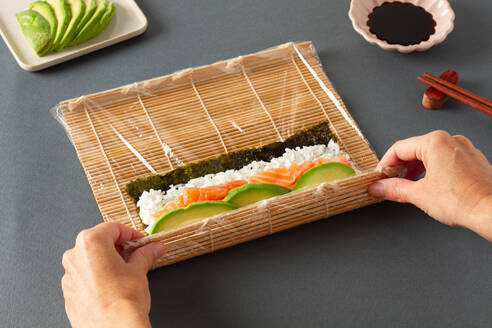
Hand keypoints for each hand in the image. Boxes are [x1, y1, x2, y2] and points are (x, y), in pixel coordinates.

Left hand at [62, 222, 165, 327]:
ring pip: (90, 259)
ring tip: (126, 271)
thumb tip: (153, 248)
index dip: (131, 233)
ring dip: (108, 260)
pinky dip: (98, 275)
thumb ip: (145, 254)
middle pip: (99, 241)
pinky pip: (84, 276)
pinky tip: (113, 285)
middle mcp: (75, 256)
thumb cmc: (122, 301)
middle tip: (136, 254)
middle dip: (119, 246)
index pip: (113, 228)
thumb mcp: (139, 271)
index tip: (142, 241)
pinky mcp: (69, 292)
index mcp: (91, 243)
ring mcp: (69, 275)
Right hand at [369, 130, 491, 240]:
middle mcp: (451, 140)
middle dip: (400, 167)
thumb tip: (379, 188)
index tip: (380, 177)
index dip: (385, 164)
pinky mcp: (473, 160)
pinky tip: (429, 184)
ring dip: (416, 168)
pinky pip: (446, 159)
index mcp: (435, 142)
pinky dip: (433, 169)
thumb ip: (394, 189)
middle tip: (390, 182)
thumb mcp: (419, 195)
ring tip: (408, 185)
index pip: (399, 148)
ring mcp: (464, 149)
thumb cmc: (463, 200)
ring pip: (431, 154)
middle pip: (415, 149)